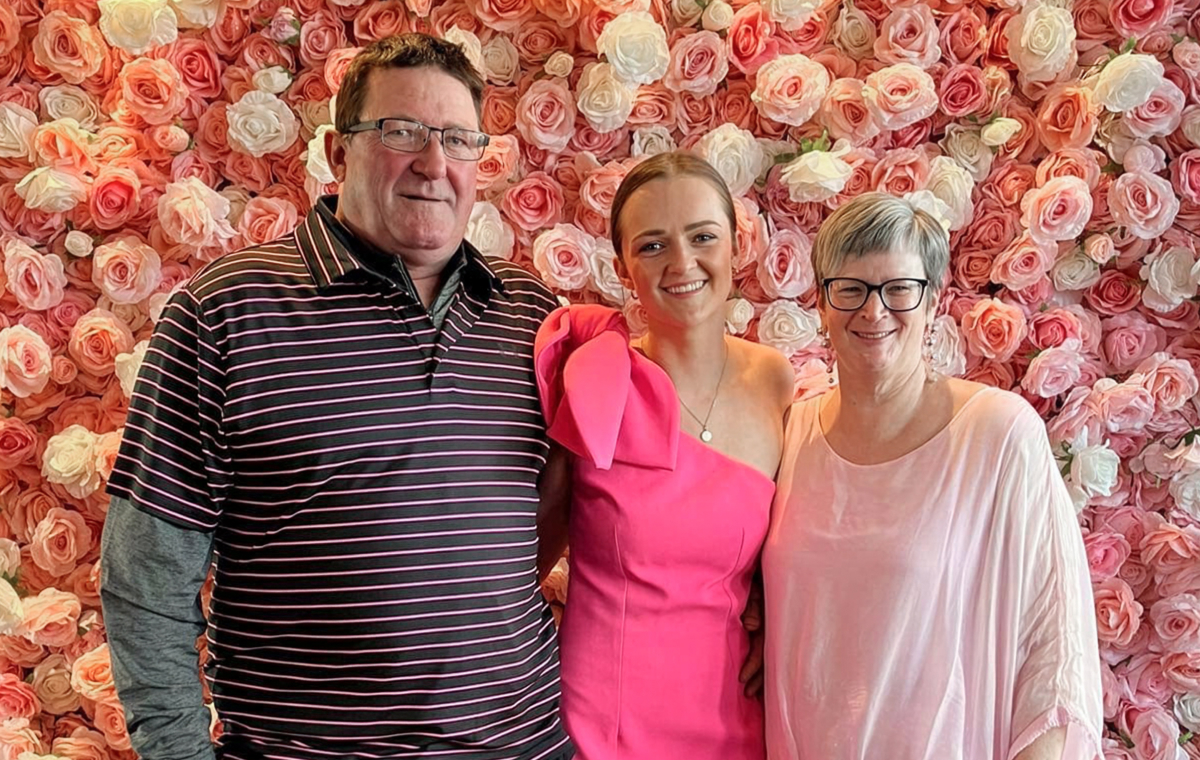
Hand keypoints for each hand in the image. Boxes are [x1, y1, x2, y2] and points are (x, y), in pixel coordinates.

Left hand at [739, 574, 763, 697]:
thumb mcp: (754, 589)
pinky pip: (766, 648)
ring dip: (761, 676)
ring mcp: (770, 628)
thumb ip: (752, 605)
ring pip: (768, 656)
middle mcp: (771, 629)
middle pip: (767, 659)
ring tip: (751, 693)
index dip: (753, 667)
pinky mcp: (766, 625)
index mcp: (767, 622)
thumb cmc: (758, 578)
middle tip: (748, 695)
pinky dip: (762, 663)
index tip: (742, 681)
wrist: (767, 567)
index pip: (761, 650)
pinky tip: (760, 677)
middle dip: (759, 679)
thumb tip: (751, 626)